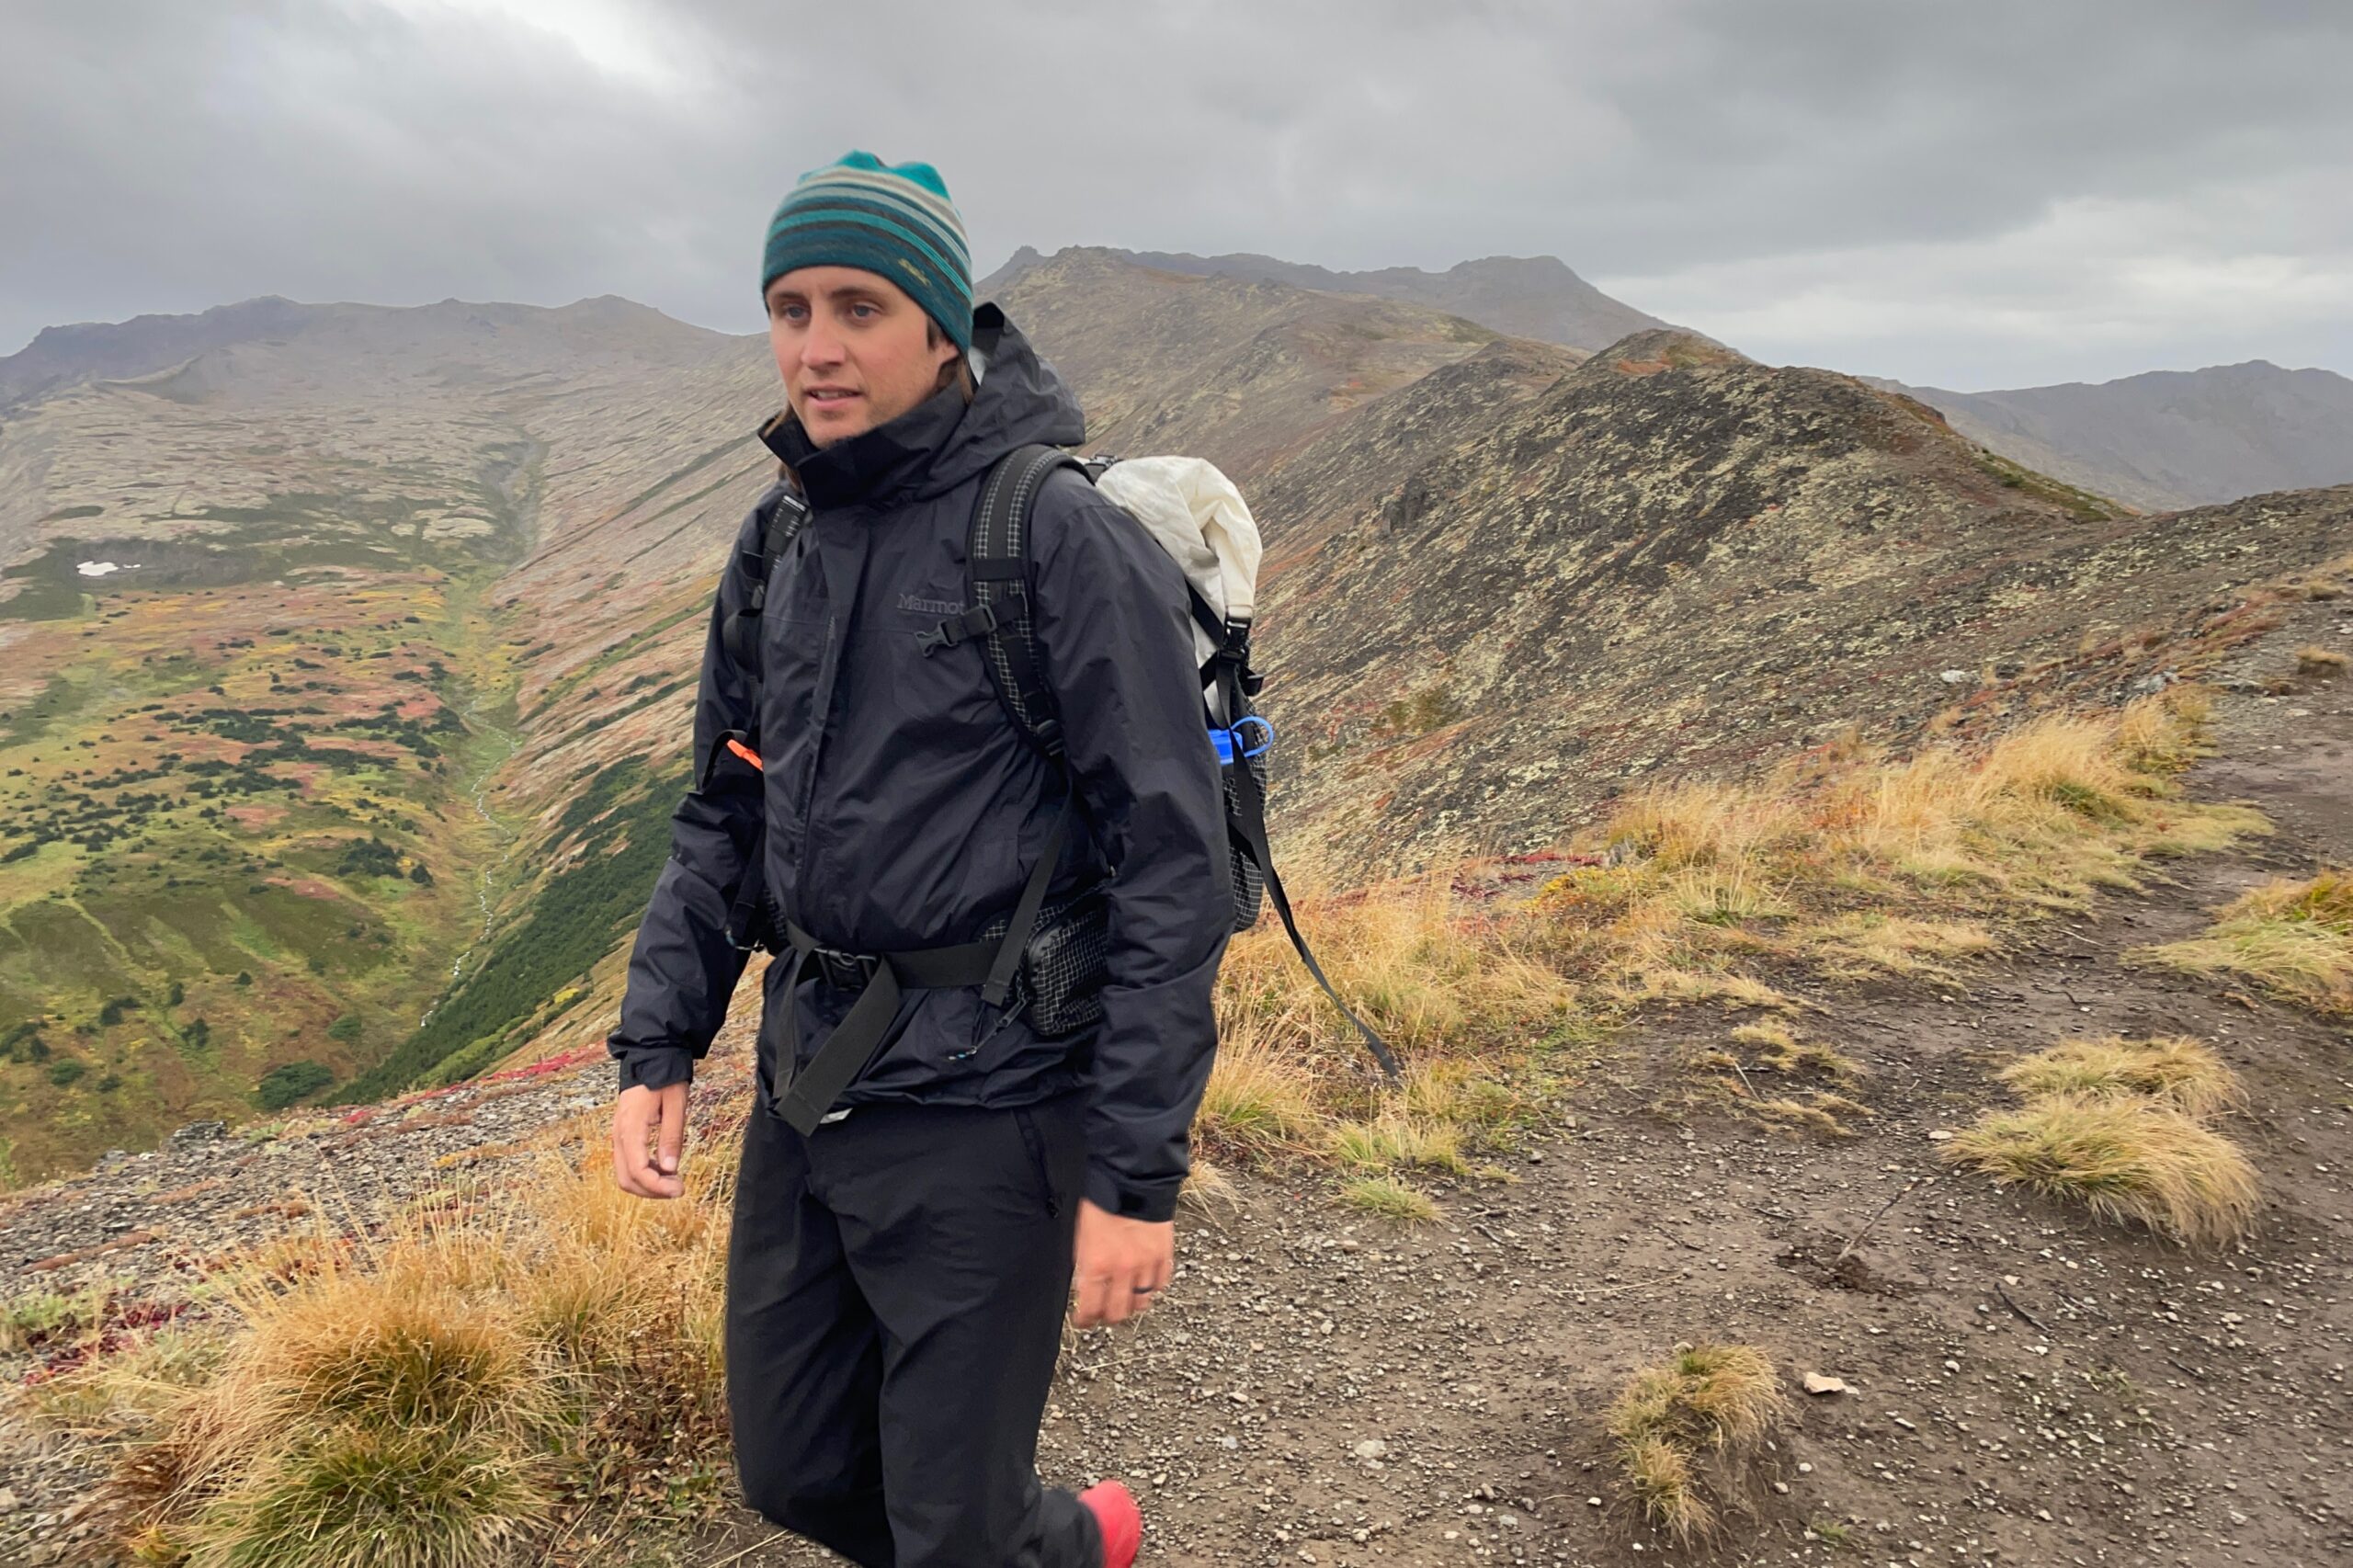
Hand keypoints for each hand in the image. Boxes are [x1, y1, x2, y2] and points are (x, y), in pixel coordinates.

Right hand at [612, 1081, 689, 1198]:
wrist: (650, 1058)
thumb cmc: (665, 1078)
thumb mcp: (675, 1105)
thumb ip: (671, 1137)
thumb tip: (670, 1169)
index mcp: (630, 1128)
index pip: (638, 1170)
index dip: (658, 1186)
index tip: (679, 1189)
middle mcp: (619, 1135)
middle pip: (627, 1179)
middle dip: (652, 1191)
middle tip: (678, 1188)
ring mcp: (619, 1136)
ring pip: (625, 1174)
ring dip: (647, 1184)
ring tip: (673, 1180)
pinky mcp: (623, 1136)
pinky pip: (628, 1163)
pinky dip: (644, 1173)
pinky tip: (664, 1169)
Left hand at [1070, 1198, 1173, 1328]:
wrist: (1131, 1178)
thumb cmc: (1102, 1202)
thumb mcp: (1081, 1236)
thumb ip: (1084, 1265)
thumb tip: (1084, 1285)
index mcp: (1096, 1264)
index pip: (1090, 1308)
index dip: (1085, 1319)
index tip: (1084, 1320)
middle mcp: (1122, 1270)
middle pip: (1117, 1312)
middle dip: (1108, 1316)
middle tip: (1104, 1312)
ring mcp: (1146, 1264)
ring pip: (1141, 1303)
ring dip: (1132, 1304)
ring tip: (1125, 1297)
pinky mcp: (1164, 1256)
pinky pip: (1160, 1284)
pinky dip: (1152, 1287)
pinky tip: (1144, 1281)